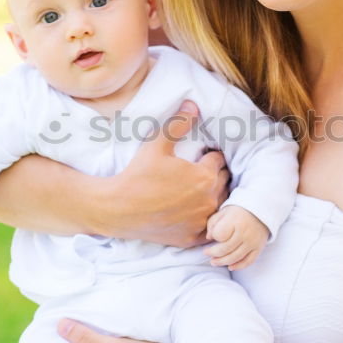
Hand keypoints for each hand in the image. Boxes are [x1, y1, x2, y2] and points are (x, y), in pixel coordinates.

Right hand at [114, 101, 229, 246]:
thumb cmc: (137, 175)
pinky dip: (207, 219)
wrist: (118, 210)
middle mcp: (209, 200)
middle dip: (215, 174)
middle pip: (224, 182)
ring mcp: (202, 221)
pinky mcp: (192, 237)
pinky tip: (194, 212)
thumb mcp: (156, 144)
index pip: (218, 160)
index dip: (208, 156)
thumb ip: (177, 123)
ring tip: (197, 190)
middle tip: (198, 171)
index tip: (199, 156)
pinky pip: (211, 227)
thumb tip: (193, 104)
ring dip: (214, 196)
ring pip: (220, 204)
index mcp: (204, 176)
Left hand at [204, 205, 268, 270]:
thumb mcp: (223, 212)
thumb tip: (209, 237)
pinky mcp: (258, 248)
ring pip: (234, 258)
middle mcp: (244, 233)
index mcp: (235, 220)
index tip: (213, 235)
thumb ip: (213, 223)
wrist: (261, 211)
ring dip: (222, 262)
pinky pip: (248, 261)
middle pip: (225, 249)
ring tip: (213, 262)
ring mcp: (252, 242)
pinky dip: (238, 266)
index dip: (214, 236)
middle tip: (206, 253)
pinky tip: (230, 266)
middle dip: (213, 253)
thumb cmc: (238, 211)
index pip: (219, 234)